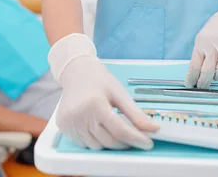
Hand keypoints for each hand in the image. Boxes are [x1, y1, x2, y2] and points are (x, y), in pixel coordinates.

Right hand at [49, 34, 157, 150]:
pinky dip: (95, 141)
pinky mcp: (63, 127)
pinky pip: (84, 144)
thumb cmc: (98, 79)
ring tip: (116, 131)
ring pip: (97, 146)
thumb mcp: (119, 93)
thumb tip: (153, 129)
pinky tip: (100, 130)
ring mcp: (69, 123)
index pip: (120, 131)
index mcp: (95, 104)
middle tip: (135, 137)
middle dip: (125, 143)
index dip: (136, 139)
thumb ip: (135, 113)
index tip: (148, 143)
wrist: (76, 71)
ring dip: (110, 144)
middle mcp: (80, 115)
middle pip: (109, 141)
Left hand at [185, 0, 217, 88]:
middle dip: (203, 82)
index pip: (194, 65)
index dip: (191, 78)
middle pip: (207, 71)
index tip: (189, 85)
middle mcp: (213, 46)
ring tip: (217, 75)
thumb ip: (200, 54)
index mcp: (201, 44)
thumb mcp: (203, 38)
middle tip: (203, 87)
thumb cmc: (216, 31)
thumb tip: (194, 74)